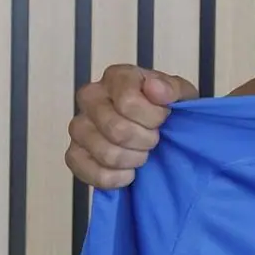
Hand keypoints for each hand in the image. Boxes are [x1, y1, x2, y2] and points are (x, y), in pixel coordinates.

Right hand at [66, 63, 197, 188]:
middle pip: (117, 130)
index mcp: (117, 77)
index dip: (153, 117)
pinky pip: (88, 172)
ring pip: (105, 153)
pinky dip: (115, 178)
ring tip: (142, 154)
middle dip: (146, 141)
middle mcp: (91, 97)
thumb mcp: (181, 94)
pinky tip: (128, 172)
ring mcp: (79, 126)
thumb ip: (172, 88)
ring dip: (133, 160)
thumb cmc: (167, 110)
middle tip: (154, 140)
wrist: (161, 132)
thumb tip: (154, 88)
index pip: (128, 101)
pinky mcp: (74, 153)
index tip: (163, 118)